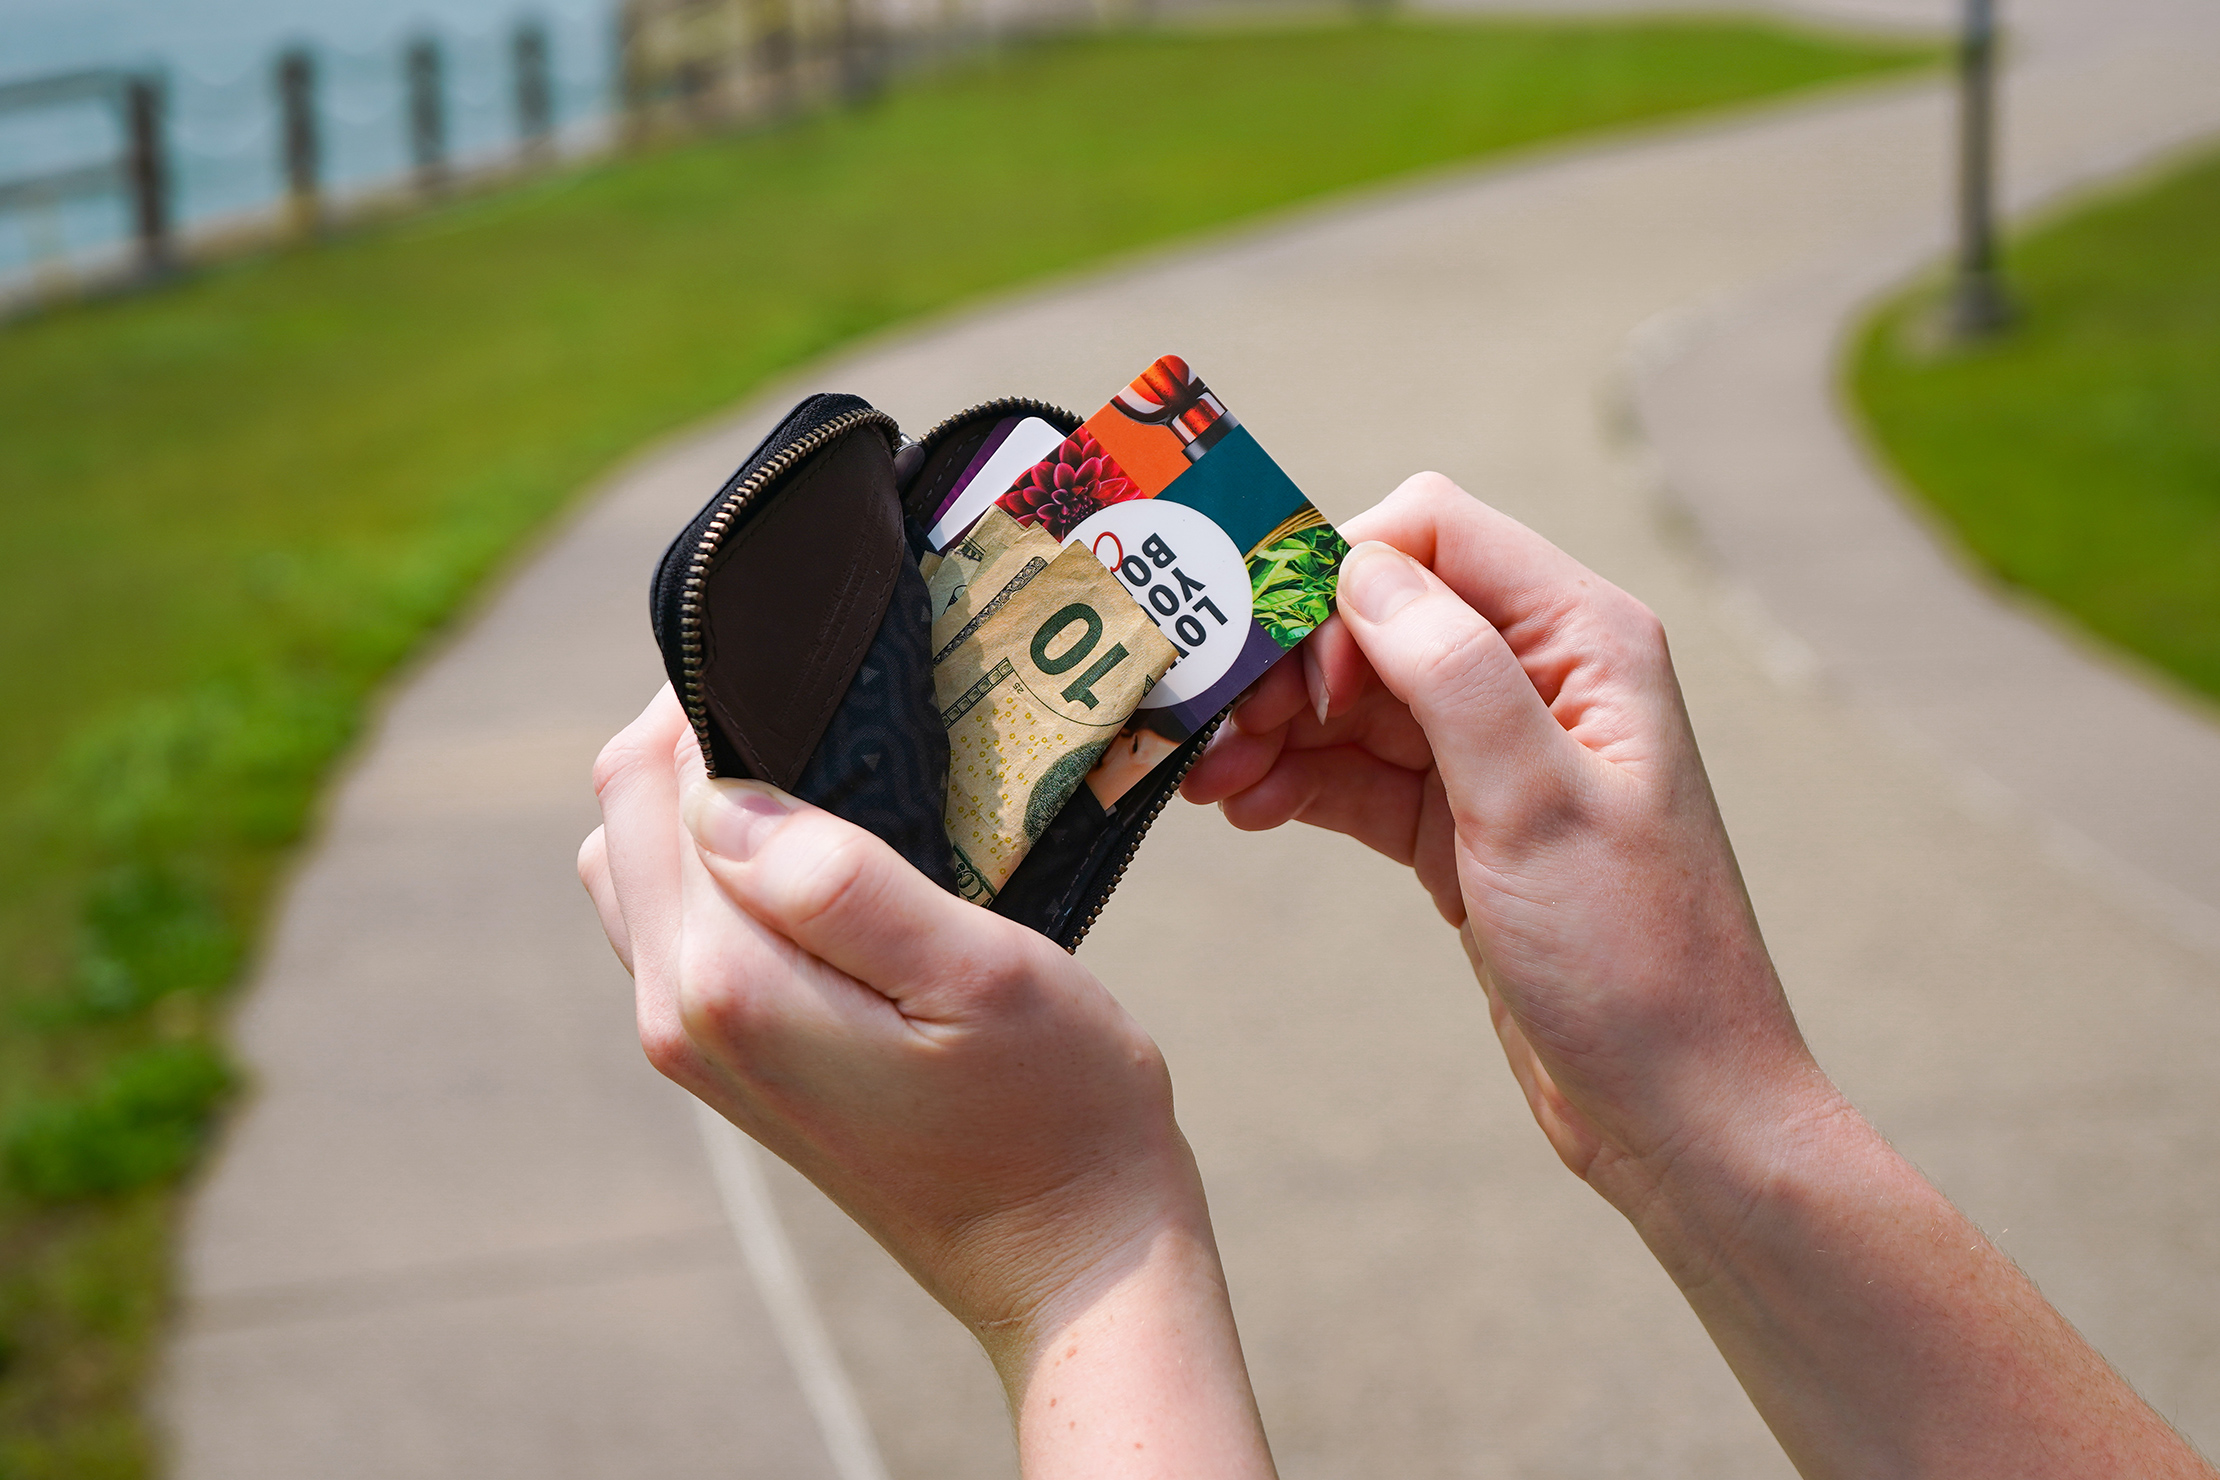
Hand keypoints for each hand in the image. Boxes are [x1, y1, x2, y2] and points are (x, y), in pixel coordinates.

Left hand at [581, 688, 1273, 1477]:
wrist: (1073, 1258)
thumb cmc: (1057, 1109)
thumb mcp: (978, 974)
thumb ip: (840, 882)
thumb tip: (723, 792)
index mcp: (723, 983)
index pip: (648, 782)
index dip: (712, 695)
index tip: (814, 661)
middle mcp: (678, 1019)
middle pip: (626, 821)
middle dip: (699, 738)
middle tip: (828, 700)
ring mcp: (700, 1051)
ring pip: (648, 873)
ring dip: (709, 802)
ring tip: (831, 769)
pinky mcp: (739, 1065)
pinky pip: (690, 928)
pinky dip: (728, 867)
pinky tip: (826, 856)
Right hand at [1189, 477, 2218, 1479]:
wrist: (1676, 1112)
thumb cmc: (1636, 964)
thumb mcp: (1536, 807)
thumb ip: (1450, 672)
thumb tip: (1356, 569)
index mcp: (1584, 641)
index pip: (1430, 533)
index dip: (1337, 579)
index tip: (1281, 666)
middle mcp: (1541, 677)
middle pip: (1376, 613)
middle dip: (1286, 662)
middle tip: (1215, 733)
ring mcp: (1497, 753)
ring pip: (1355, 696)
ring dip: (1276, 728)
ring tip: (1211, 785)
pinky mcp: (1463, 823)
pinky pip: (1359, 771)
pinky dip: (1299, 780)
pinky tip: (1251, 810)